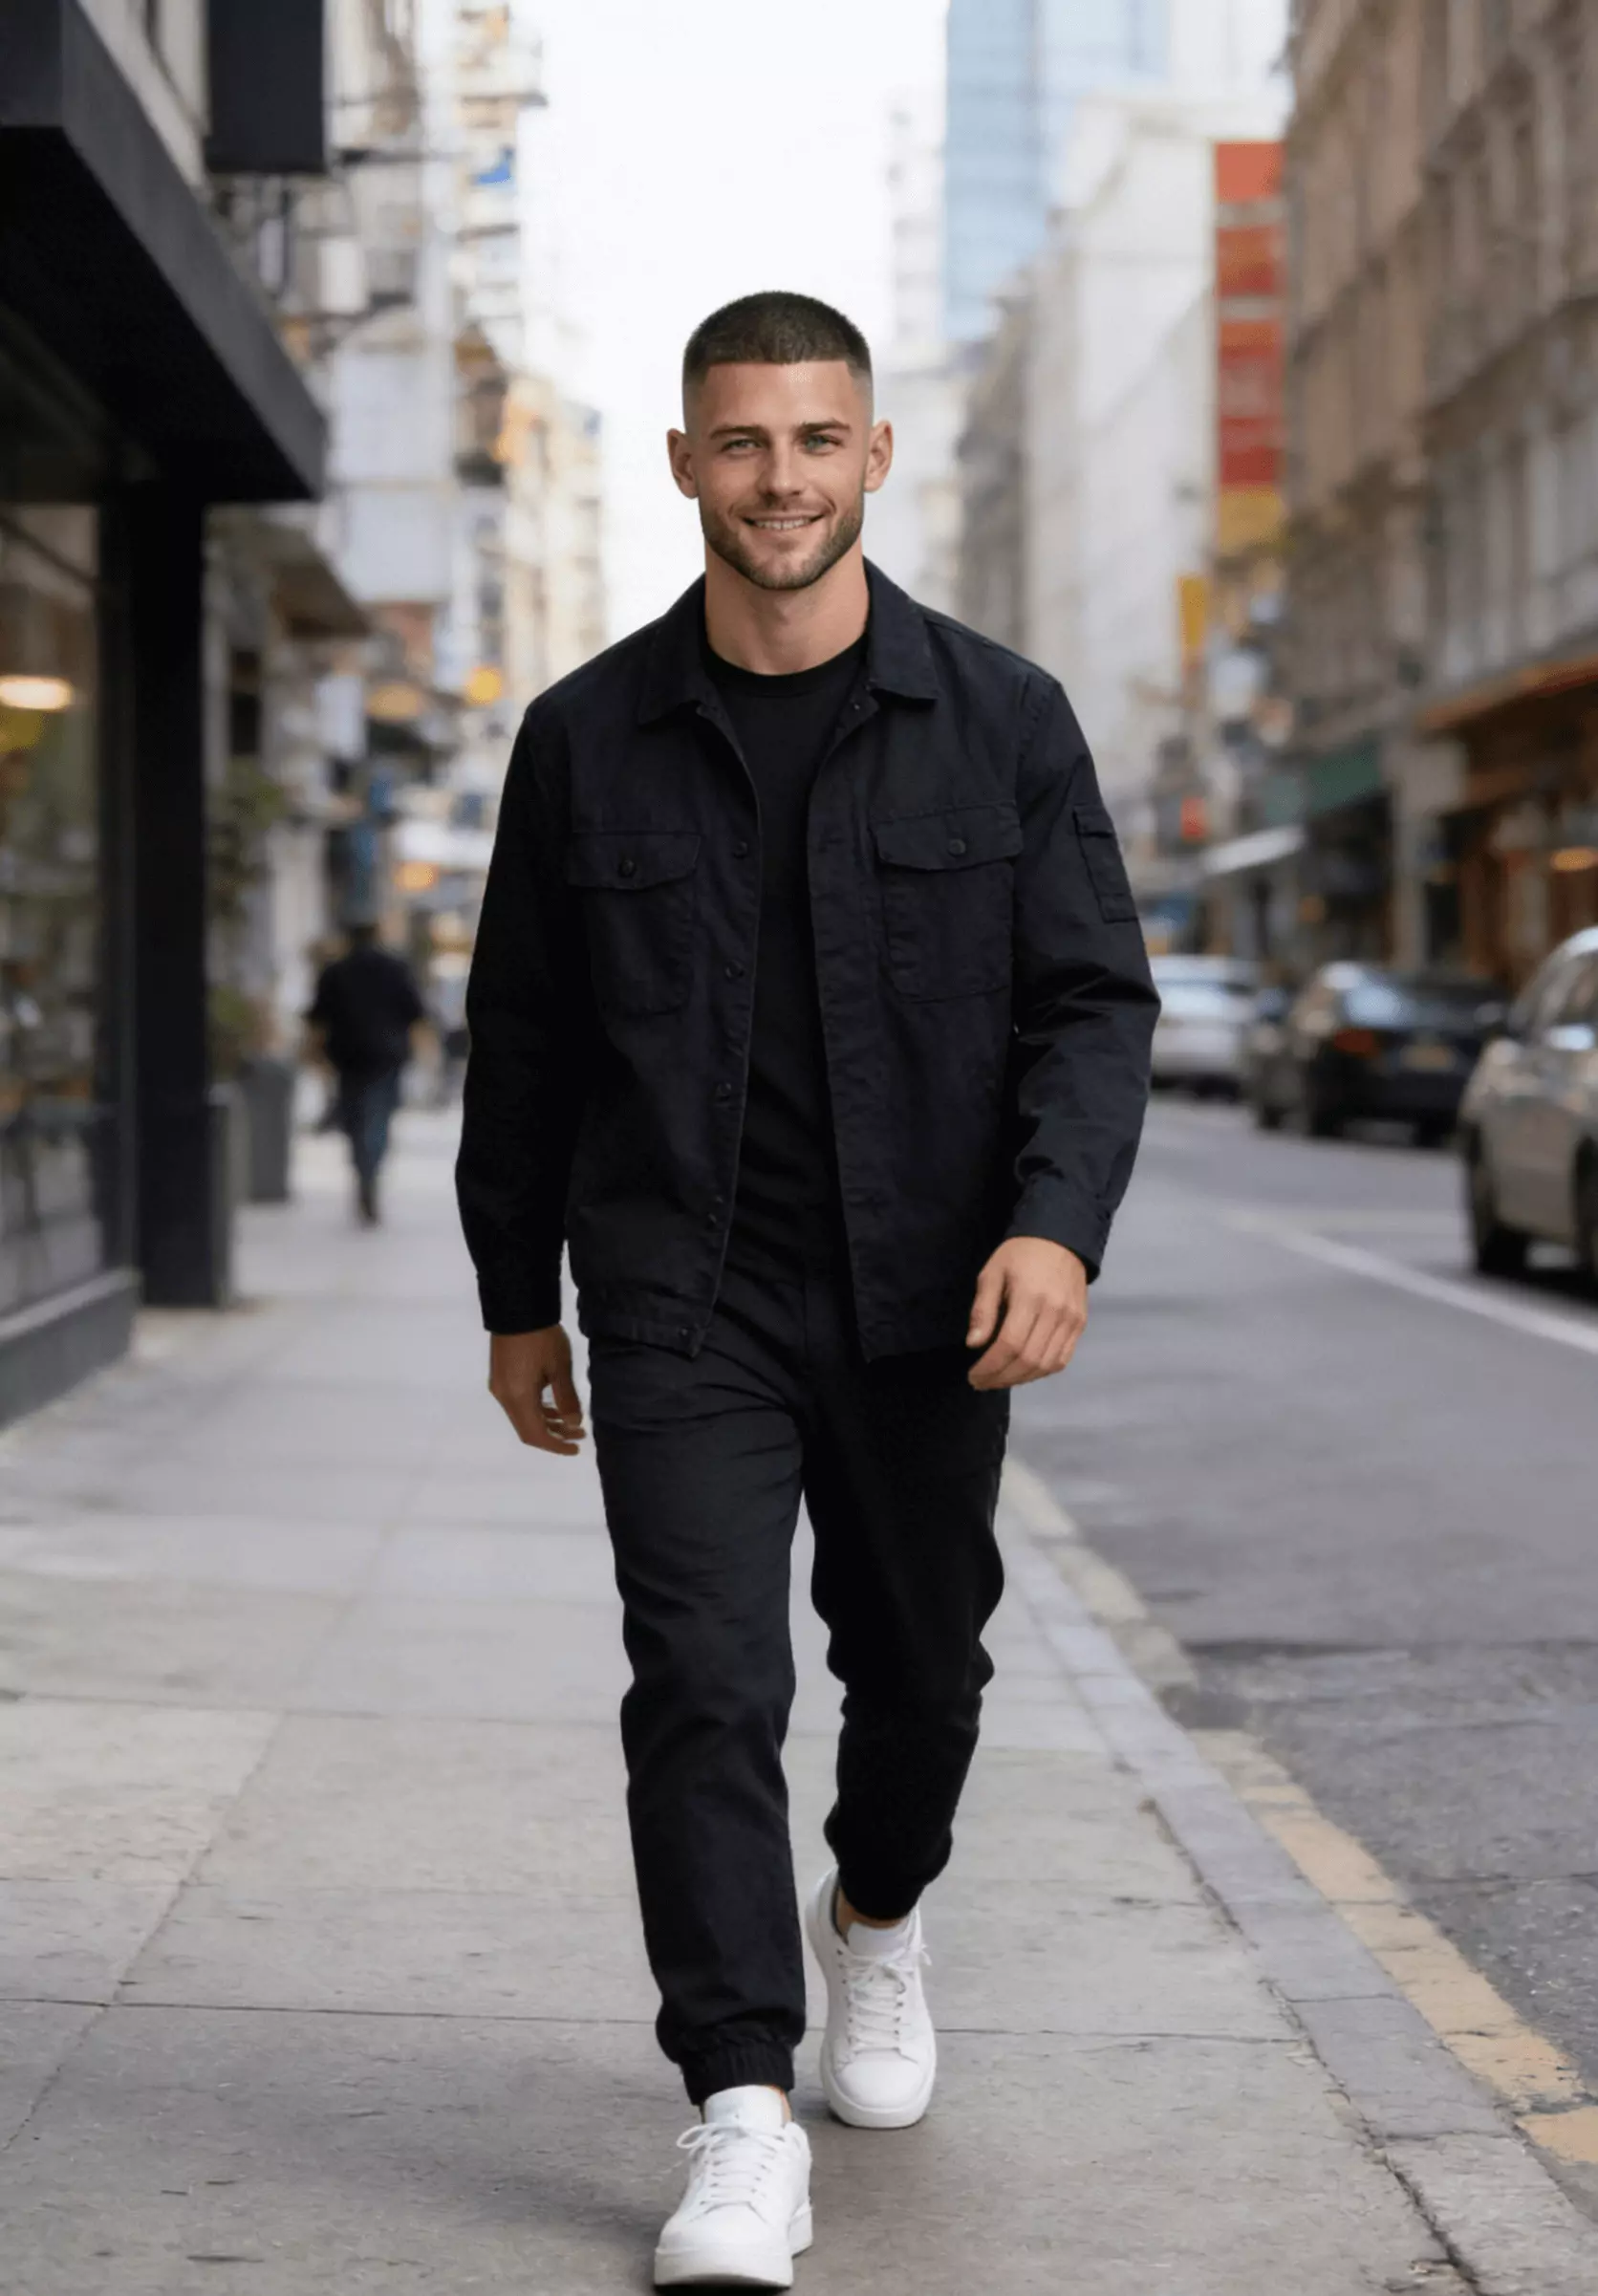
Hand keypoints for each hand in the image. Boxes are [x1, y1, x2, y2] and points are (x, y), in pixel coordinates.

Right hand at [489, 1327, 586, 1454]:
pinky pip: (519, 1403)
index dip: (556, 1446)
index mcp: (518, 1398)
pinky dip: (537, 1409)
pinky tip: (555, 1405)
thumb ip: (567, 1399)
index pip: (535, 1435)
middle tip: (580, 1434)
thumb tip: (574, 1424)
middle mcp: (504, 1397)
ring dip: (547, 1421)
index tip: (576, 1448)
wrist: (517, 1306)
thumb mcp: (560, 1368)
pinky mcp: (502, 1377)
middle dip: (554, 1435)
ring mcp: (500, 1386)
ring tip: (572, 1421)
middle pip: (527, 1429)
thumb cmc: (542, 1338)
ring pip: (523, 1416)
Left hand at [966, 1238, 1087, 1389]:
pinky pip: (1062, 1359)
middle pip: (1029, 1360)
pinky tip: (1023, 1372)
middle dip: (1001, 1378)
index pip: (1010, 1344)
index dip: (990, 1366)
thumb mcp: (992, 1273)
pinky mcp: (1080, 1324)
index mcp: (1030, 1297)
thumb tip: (974, 1344)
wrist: (1061, 1238)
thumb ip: (983, 1310)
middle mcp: (1055, 1312)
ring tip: (999, 1380)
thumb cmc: (1020, 1254)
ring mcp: (1072, 1321)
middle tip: (982, 1382)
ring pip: (1047, 1364)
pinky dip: (1041, 1372)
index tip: (973, 1375)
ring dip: (1020, 1379)